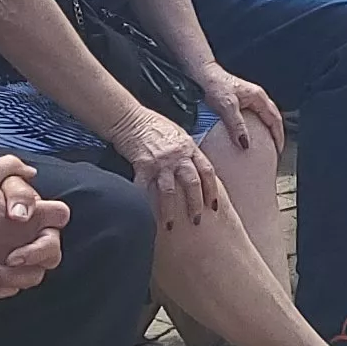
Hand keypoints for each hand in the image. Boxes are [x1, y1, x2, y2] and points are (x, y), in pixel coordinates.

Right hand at [125, 115, 224, 231]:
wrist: (132, 119)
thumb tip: (197, 169)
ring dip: (170, 211)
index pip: (207, 171)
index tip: (214, 206)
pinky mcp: (142, 166)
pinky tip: (144, 215)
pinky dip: (144, 203)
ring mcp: (160, 162)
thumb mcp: (180, 135)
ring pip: (169, 191)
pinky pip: (144, 189)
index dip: (212, 190)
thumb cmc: (155, 126)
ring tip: (170, 226)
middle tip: (197, 221)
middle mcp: (178, 156)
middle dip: (195, 204)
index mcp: (189, 148)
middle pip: (192, 183)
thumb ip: (189, 152)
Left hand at [193, 67, 284, 154]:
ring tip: (264, 144)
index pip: (275, 119)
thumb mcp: (226, 106)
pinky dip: (255, 126)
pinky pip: (253, 115)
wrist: (201, 72)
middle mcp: (256, 96)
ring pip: (264, 116)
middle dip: (276, 133)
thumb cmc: (213, 84)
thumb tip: (245, 143)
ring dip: (267, 129)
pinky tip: (246, 134)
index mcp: (258, 97)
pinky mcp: (239, 99)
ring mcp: (248, 97)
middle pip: (273, 117)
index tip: (278, 150)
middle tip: (275, 149)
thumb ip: (237, 125)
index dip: (279, 136)